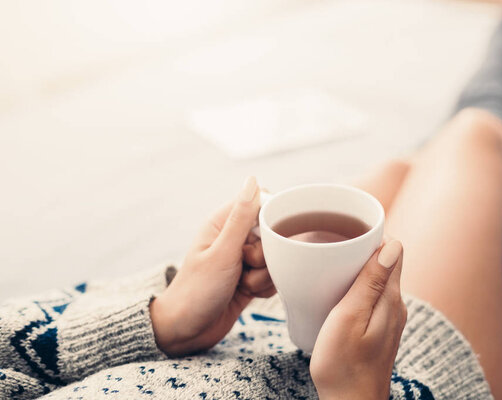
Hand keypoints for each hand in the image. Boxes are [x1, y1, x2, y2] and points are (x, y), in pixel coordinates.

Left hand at [149, 177, 275, 355]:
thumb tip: (253, 180)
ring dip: (265, 274)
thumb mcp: (223, 252)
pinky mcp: (250, 279)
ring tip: (243, 284)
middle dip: (266, 254)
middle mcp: (234, 238)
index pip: (261, 203)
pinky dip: (265, 287)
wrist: (186, 332)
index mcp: (223, 223)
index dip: (270, 219)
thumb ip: (241, 217)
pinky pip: (273, 276)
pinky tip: (248, 295)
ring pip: (275, 258)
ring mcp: (242, 260)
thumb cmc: (197, 291)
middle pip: (272, 234)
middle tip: (245, 265)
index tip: (265, 237)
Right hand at [310, 240, 405, 399]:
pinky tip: (337, 293)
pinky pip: (371, 297)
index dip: (372, 237)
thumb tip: (393, 246)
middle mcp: (395, 306)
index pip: (393, 251)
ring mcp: (389, 318)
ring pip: (377, 280)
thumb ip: (369, 283)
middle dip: (361, 251)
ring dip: (357, 270)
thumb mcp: (349, 318)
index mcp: (390, 299)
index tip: (346, 234)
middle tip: (330, 248)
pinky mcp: (380, 329)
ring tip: (330, 268)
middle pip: (385, 263)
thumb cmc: (342, 365)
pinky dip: (356, 288)